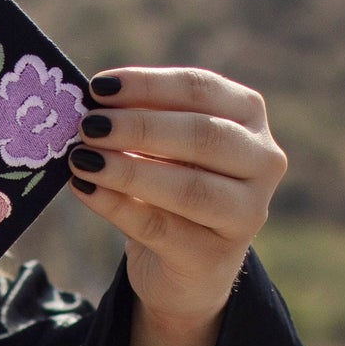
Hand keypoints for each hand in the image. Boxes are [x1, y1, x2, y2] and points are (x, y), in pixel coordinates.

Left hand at [67, 68, 286, 332]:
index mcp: (247, 115)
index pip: (201, 89)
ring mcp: (246, 213)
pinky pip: (159, 227)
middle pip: (203, 135)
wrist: (183, 260)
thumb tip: (90, 102)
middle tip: (88, 126)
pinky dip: (116, 206)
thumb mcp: (157, 143)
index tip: (98, 87)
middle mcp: (262, 161)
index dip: (148, 85)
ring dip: (128, 171)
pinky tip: (85, 189)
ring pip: (189, 188)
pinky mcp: (213, 256)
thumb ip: (134, 119)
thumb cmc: (168, 180)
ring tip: (82, 159)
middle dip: (139, 128)